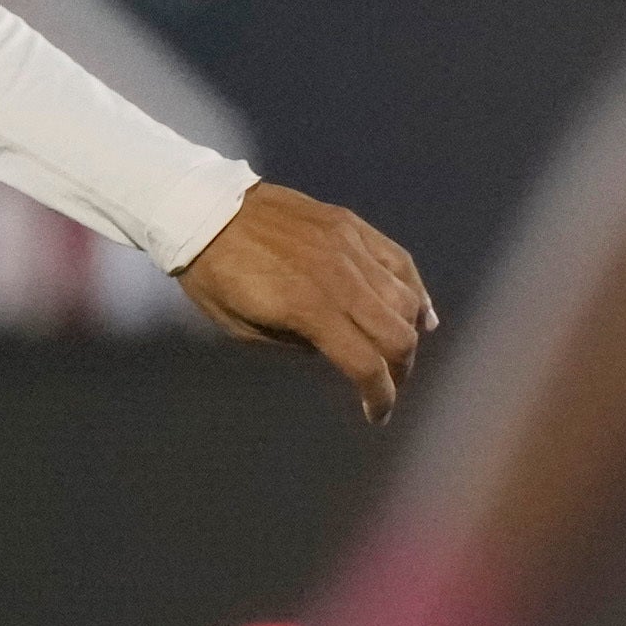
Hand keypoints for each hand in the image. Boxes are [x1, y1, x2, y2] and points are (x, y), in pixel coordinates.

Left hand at [175, 182, 437, 421]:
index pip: (364, 363)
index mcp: (308, 309)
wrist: (205, 210)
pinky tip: (419, 312)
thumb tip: (333, 350)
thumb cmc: (214, 275)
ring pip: (404, 298)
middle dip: (399, 370)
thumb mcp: (241, 327)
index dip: (379, 396)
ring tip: (402, 352)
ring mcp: (351, 248)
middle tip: (389, 385)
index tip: (377, 415)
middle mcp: (340, 279)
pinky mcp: (353, 226)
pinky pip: (399, 261)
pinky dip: (416, 290)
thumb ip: (294, 344)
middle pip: (396, 334)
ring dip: (409, 333)